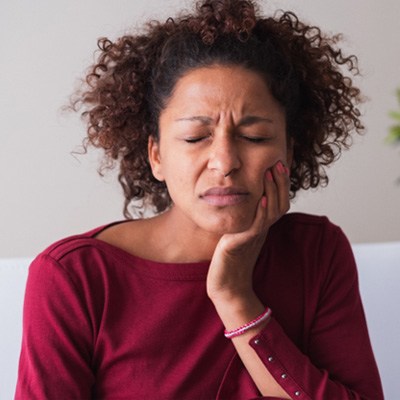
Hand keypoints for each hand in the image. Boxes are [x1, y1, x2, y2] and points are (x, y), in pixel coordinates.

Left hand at [206, 160, 289, 305]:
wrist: (227, 286)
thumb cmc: (230, 260)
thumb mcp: (240, 233)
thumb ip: (245, 218)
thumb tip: (245, 200)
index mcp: (262, 226)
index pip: (278, 201)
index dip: (281, 184)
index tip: (278, 164)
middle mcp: (262, 230)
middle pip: (279, 204)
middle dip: (280, 182)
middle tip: (278, 163)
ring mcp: (254, 237)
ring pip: (271, 212)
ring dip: (272, 191)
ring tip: (269, 173)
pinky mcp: (242, 244)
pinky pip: (256, 226)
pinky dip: (260, 212)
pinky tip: (259, 199)